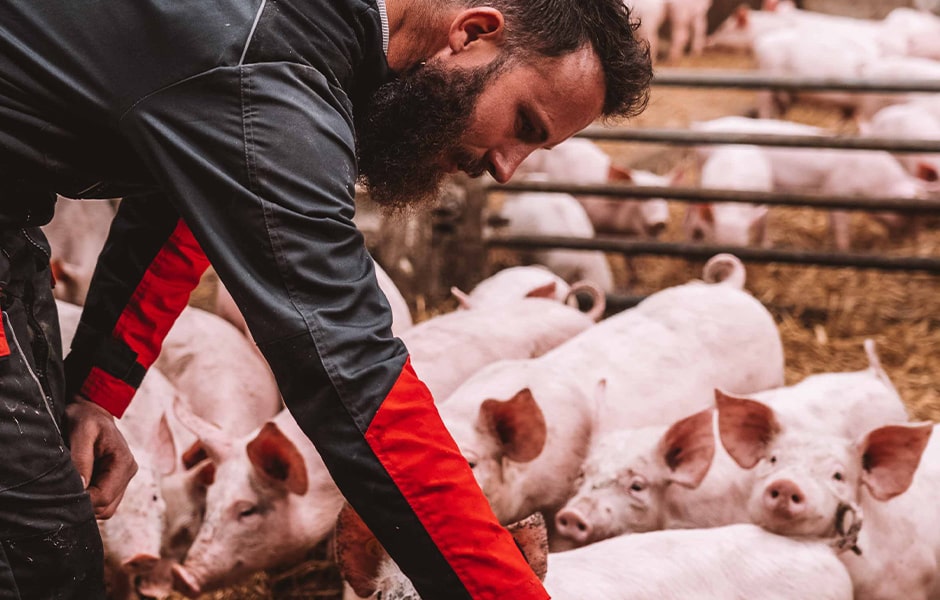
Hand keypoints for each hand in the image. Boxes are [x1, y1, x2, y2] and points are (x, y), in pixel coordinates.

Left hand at [66, 397, 137, 518]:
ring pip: (106, 509)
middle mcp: (128, 472)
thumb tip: (81, 487)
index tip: (61, 496)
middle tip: (61, 494)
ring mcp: (123, 478)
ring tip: (70, 488)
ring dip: (87, 505)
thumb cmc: (86, 418)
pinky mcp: (115, 481)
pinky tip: (78, 487)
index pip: (104, 497)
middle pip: (106, 507)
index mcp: (123, 462)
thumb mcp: (81, 432)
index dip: (83, 501)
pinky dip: (90, 500)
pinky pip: (104, 502)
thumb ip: (81, 459)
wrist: (92, 410)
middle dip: (84, 506)